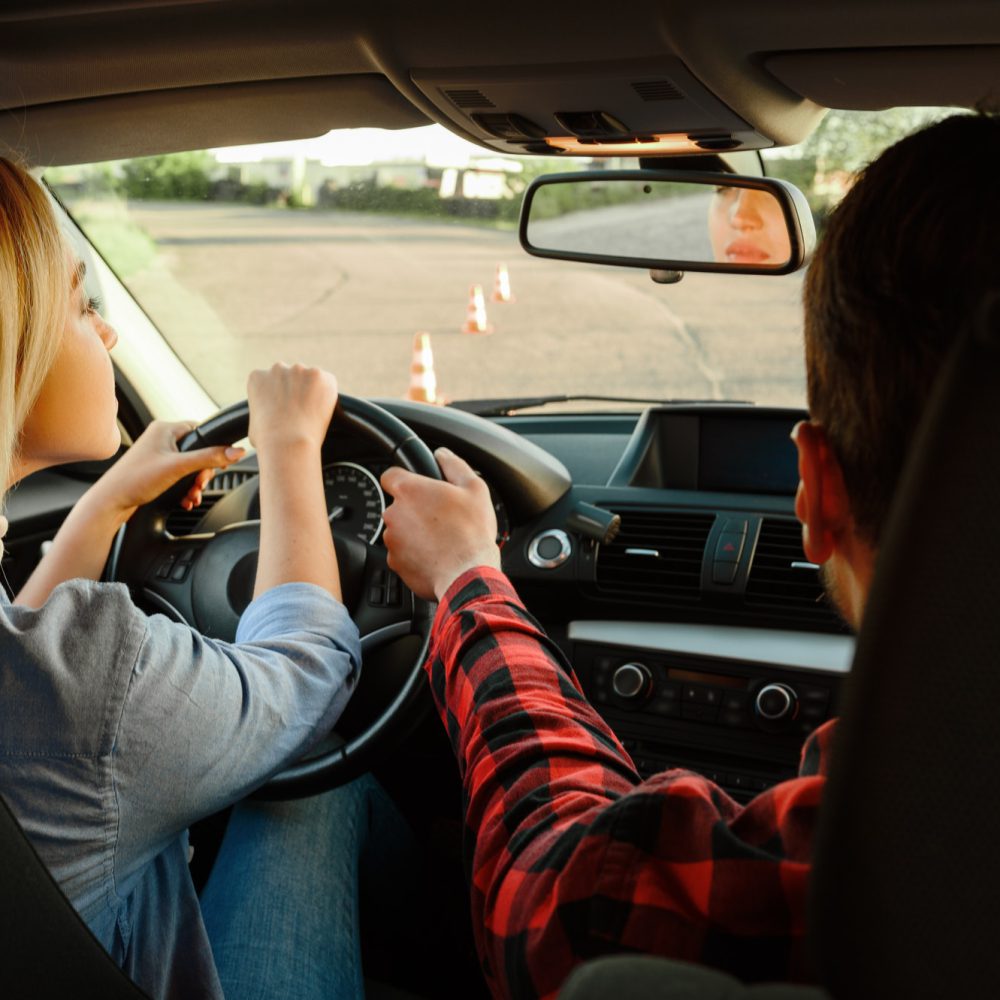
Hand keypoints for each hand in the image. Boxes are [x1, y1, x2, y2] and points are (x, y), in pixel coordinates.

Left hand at [86, 420, 243, 521]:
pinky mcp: (156, 471)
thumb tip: (237, 452)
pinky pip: (180, 477)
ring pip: (190, 467)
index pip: (200, 430)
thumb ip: (210, 458)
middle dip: (202, 473)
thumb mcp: (179, 467)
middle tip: (199, 484)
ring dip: (195, 484)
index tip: (218, 463)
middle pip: (198, 452)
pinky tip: (185, 499)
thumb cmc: (135, 480)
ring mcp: (158, 455)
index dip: (212, 447)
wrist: (111, 502)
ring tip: (191, 496)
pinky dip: (185, 489)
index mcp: (165, 429)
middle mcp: (161, 439)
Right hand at [247, 363, 337, 454]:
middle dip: (296, 390)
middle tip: (301, 410)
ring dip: (312, 392)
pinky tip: (322, 409)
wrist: (288, 442)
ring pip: (310, 379)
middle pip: (291, 376)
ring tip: (311, 413)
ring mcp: (299, 370)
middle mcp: (277, 368)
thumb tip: (266, 417)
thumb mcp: (254, 423)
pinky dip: (327, 394)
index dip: (279, 395)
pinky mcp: (318, 376)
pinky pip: (327, 382)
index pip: (271, 380)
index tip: (285, 408)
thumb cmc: (268, 440)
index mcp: (257, 377)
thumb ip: (262, 411)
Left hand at [381, 447, 500, 599]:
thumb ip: (454, 465)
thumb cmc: (471, 533)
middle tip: (440, 516)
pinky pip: (402, 552)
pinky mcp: (394, 562)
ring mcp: (392, 540)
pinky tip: (436, 554)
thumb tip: (443, 454)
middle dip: (415, 509)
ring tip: (441, 538)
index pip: (390, 475)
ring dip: (415, 532)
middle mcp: (394, 514)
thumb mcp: (474, 489)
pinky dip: (415, 553)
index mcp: (409, 490)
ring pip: (400, 530)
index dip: (405, 479)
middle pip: (397, 505)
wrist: (467, 575)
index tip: (418, 488)